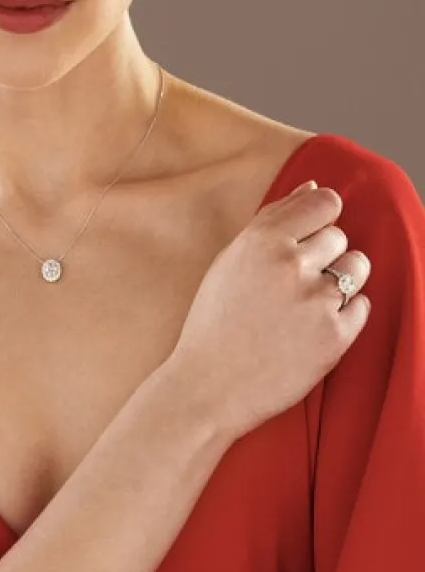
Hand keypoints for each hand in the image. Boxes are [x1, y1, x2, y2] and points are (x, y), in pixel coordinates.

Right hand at [170, 182, 371, 440]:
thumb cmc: (215, 321)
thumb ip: (272, 219)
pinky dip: (344, 315)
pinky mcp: (336, 336)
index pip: (323, 202)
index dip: (322, 214)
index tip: (315, 231)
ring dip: (341, 279)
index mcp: (261, 239)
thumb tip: (312, 186)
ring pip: (358, 266)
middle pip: (339, 236)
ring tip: (308, 303)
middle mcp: (292, 264)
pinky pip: (363, 307)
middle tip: (295, 282)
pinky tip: (312, 327)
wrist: (209, 385)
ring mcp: (316, 300)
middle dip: (323, 254)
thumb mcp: (230, 260)